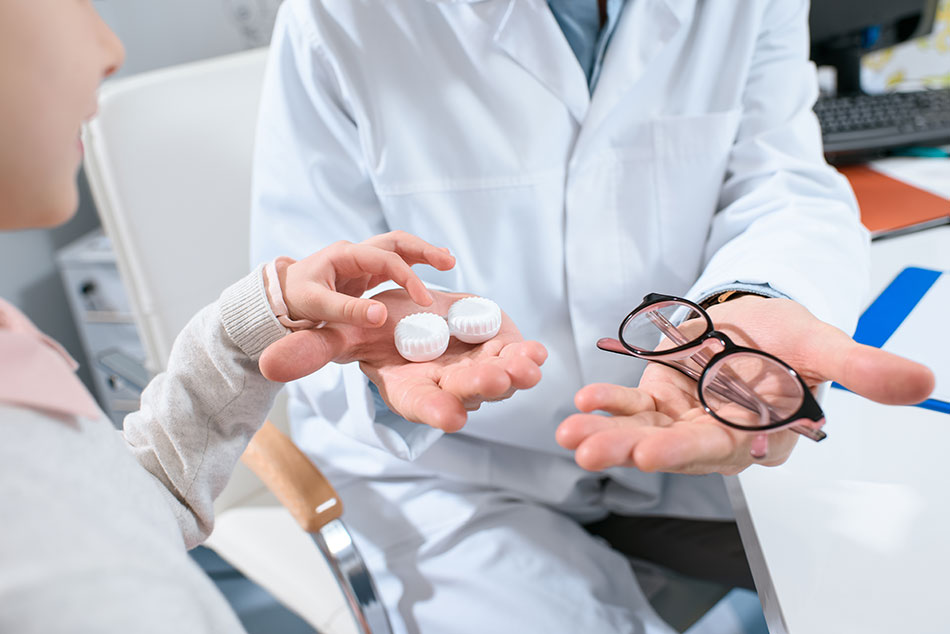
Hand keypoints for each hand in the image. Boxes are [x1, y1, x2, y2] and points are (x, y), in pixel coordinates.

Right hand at [260, 289, 546, 431]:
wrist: (416, 317)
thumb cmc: (377, 329)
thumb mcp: (344, 334)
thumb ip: (313, 350)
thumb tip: (268, 365)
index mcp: (410, 387)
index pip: (422, 405)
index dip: (435, 411)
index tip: (451, 417)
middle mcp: (447, 386)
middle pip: (465, 392)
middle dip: (480, 388)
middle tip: (494, 382)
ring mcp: (478, 372)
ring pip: (499, 378)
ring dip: (514, 373)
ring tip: (525, 365)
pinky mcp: (501, 351)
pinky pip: (517, 357)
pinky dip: (528, 355)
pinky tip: (537, 350)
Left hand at [278, 231, 454, 326]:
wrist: (278, 298)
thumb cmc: (294, 300)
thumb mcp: (317, 307)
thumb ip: (349, 311)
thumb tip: (382, 317)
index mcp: (344, 255)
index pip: (386, 260)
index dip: (408, 278)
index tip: (424, 300)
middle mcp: (355, 252)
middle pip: (396, 242)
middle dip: (424, 250)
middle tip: (450, 261)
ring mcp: (360, 261)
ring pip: (397, 249)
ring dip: (422, 253)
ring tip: (448, 260)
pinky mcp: (363, 273)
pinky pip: (393, 263)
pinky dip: (413, 265)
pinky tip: (430, 270)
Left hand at [556, 296, 934, 474]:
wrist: (761, 319)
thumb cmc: (791, 337)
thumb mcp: (823, 343)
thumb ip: (862, 366)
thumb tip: (920, 382)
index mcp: (760, 432)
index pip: (726, 448)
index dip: (691, 450)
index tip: (655, 452)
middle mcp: (719, 435)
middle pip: (675, 447)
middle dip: (633, 450)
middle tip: (592, 453)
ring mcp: (686, 419)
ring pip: (646, 433)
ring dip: (607, 434)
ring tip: (570, 435)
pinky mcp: (662, 401)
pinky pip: (632, 407)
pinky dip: (607, 405)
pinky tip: (582, 403)